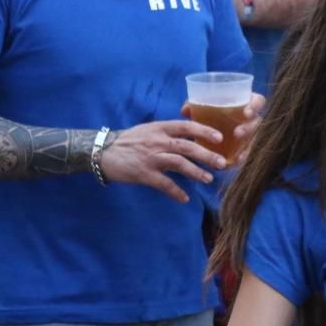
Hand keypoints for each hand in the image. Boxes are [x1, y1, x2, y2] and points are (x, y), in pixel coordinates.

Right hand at [100, 120, 228, 202]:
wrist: (102, 152)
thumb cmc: (129, 141)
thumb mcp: (149, 129)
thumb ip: (168, 132)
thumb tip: (192, 137)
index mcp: (160, 128)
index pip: (186, 126)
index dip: (204, 131)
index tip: (220, 138)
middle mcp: (157, 141)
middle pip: (187, 147)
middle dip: (207, 155)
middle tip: (222, 163)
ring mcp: (150, 157)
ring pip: (178, 164)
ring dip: (196, 172)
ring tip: (208, 180)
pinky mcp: (143, 173)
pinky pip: (164, 184)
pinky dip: (175, 192)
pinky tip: (184, 198)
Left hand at [180, 93, 266, 165]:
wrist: (211, 129)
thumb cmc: (211, 112)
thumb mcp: (204, 107)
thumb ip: (196, 105)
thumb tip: (185, 110)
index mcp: (246, 103)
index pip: (258, 102)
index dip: (255, 106)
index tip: (246, 112)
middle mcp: (252, 118)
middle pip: (258, 122)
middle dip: (249, 128)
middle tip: (237, 133)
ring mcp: (252, 134)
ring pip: (255, 140)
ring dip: (248, 147)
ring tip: (238, 156)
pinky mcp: (247, 147)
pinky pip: (248, 153)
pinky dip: (242, 158)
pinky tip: (235, 164)